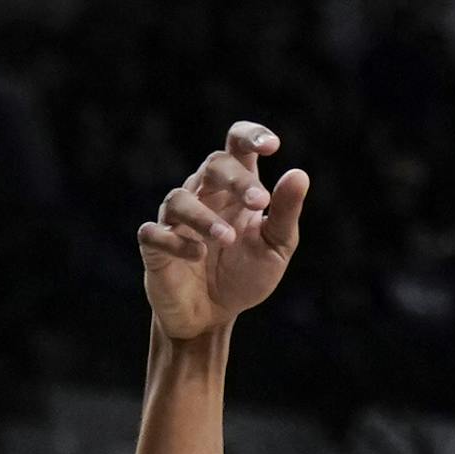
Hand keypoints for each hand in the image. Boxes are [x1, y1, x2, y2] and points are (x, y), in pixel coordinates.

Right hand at [139, 121, 308, 341]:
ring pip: (180, 199)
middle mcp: (203, 194)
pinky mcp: (155, 246)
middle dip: (237, 179)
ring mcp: (175, 219)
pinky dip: (176, 242)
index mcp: (235, 188)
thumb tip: (299, 174)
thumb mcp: (275, 247)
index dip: (251, 136)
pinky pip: (155, 233)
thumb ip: (285, 213)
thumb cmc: (245, 274)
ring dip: (205, 217)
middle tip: (259, 202)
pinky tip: (199, 255)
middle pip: (213, 165)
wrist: (213, 315)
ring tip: (228, 239)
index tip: (272, 146)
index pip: (236, 146)